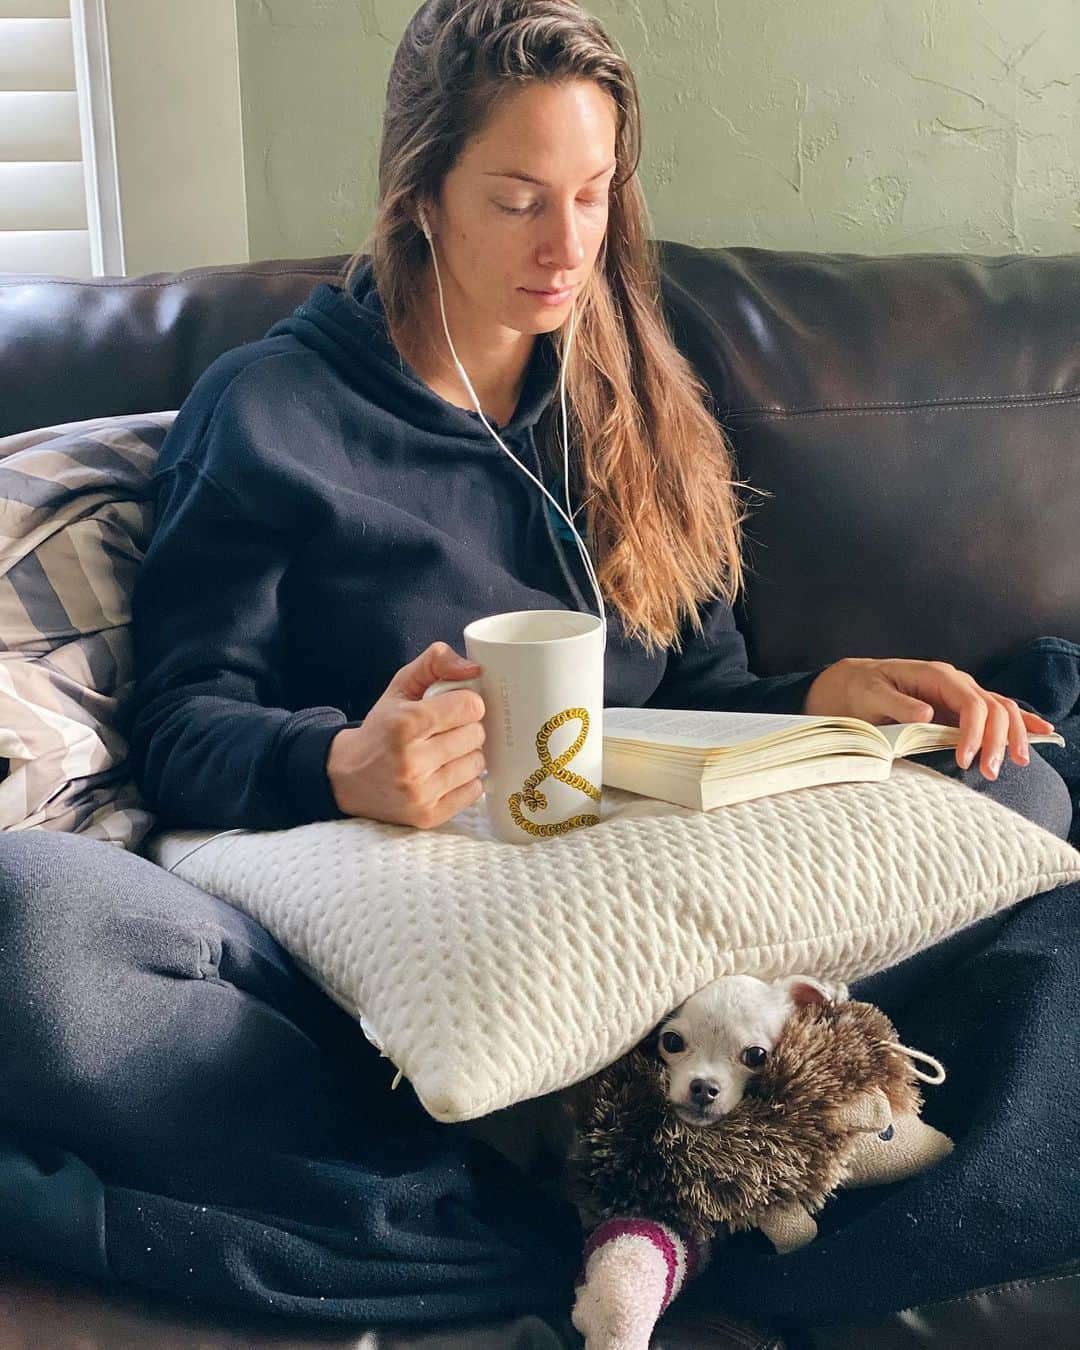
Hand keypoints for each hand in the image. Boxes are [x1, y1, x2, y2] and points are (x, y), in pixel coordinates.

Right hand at [326, 642, 486, 826]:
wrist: (347, 777)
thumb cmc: (381, 728)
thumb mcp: (400, 686)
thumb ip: (435, 662)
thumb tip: (474, 668)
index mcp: (405, 723)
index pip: (470, 706)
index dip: (466, 704)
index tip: (453, 708)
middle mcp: (411, 760)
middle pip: (476, 735)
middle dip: (465, 729)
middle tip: (444, 732)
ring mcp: (420, 792)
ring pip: (478, 763)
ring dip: (466, 756)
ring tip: (443, 754)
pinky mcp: (427, 816)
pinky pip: (473, 792)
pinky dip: (464, 782)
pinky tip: (443, 775)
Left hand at [803, 657, 1055, 780]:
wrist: (855, 683)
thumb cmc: (861, 689)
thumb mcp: (870, 694)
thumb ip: (897, 703)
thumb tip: (926, 715)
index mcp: (937, 676)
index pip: (971, 703)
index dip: (973, 732)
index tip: (965, 760)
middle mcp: (956, 682)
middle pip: (994, 707)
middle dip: (998, 739)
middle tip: (990, 771)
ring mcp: (962, 693)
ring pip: (1002, 709)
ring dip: (1013, 736)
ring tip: (1018, 763)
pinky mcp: (962, 707)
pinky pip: (997, 711)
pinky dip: (1021, 722)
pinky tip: (1041, 733)